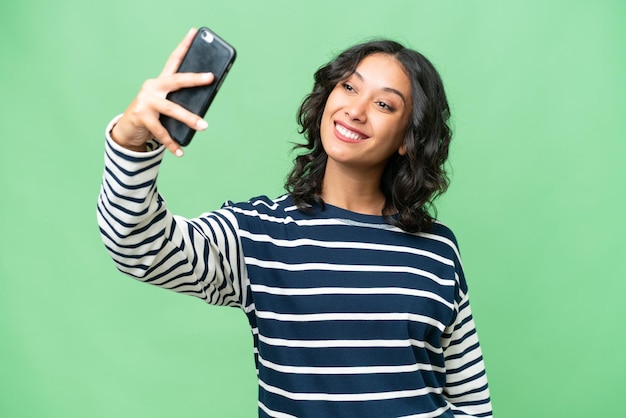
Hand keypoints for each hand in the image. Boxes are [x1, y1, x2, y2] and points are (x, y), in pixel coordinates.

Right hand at [110, 28, 214, 156]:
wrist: (127, 129)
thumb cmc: (153, 114)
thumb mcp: (166, 104)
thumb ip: (180, 102)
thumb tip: (204, 109)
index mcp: (161, 81)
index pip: (174, 59)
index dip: (184, 45)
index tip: (194, 32)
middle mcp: (153, 87)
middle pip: (176, 80)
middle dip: (194, 79)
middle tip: (210, 78)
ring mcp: (146, 102)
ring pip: (171, 109)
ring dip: (189, 118)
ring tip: (204, 126)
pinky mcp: (142, 117)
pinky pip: (161, 132)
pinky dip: (172, 144)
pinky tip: (181, 151)